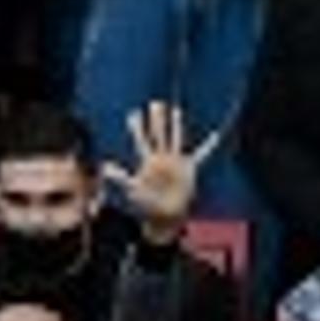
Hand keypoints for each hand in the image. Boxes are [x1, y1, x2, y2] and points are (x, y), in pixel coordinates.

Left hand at [104, 98, 216, 230]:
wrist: (166, 216)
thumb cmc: (148, 205)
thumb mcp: (133, 189)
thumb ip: (121, 177)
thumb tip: (104, 168)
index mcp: (148, 163)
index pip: (142, 141)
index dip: (137, 128)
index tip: (133, 114)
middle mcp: (161, 159)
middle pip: (159, 135)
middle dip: (157, 120)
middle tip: (155, 104)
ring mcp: (175, 162)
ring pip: (175, 139)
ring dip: (176, 126)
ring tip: (176, 111)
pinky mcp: (188, 169)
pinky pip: (200, 155)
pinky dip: (208, 146)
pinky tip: (215, 136)